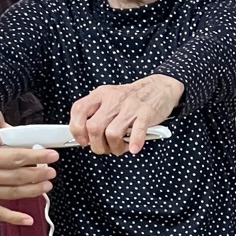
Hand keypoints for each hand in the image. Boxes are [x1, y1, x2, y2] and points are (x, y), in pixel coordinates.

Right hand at [0, 133, 54, 226]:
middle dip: (39, 173)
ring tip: (47, 187)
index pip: (15, 156)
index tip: (51, 155)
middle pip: (18, 176)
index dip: (36, 156)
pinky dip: (13, 218)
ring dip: (32, 191)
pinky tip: (27, 219)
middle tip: (53, 171)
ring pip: (11, 193)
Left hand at [68, 74, 184, 154]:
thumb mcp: (109, 98)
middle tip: (104, 148)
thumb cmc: (132, 98)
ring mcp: (130, 107)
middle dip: (97, 145)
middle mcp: (113, 99)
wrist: (159, 88)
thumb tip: (85, 135)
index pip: (79, 110)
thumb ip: (97, 113)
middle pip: (94, 127)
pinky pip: (137, 131)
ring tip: (120, 147)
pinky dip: (134, 143)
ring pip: (112, 133)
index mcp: (101, 94)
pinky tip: (134, 148)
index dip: (77, 130)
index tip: (83, 140)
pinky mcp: (146, 113)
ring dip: (115, 148)